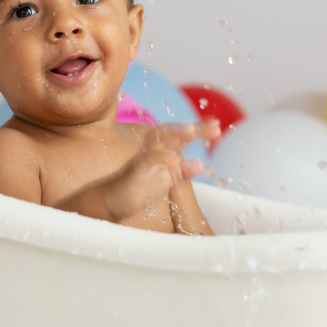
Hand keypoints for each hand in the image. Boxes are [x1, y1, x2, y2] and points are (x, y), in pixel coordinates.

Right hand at [104, 120, 219, 220]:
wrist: (110, 201)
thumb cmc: (138, 188)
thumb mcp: (165, 180)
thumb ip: (182, 171)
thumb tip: (200, 163)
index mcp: (161, 150)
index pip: (181, 136)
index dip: (198, 129)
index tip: (216, 125)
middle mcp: (152, 150)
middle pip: (173, 133)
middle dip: (194, 128)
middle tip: (215, 126)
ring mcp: (143, 158)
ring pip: (159, 140)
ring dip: (176, 134)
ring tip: (192, 131)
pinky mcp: (135, 171)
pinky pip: (148, 160)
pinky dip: (160, 157)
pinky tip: (174, 157)